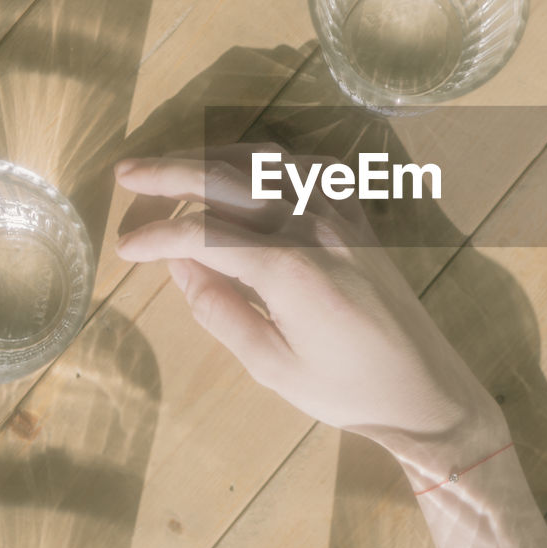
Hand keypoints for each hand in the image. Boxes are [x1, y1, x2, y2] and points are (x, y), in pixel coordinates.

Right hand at [113, 147, 505, 470]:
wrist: (422, 387)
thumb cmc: (347, 390)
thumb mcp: (272, 366)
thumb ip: (219, 311)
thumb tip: (178, 266)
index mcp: (290, 268)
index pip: (202, 233)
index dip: (155, 236)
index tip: (123, 248)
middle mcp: (314, 225)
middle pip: (227, 179)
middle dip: (169, 172)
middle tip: (126, 174)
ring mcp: (340, 213)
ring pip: (266, 161)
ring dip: (214, 157)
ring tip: (174, 167)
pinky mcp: (357, 214)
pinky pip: (307, 166)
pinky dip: (267, 161)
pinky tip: (245, 172)